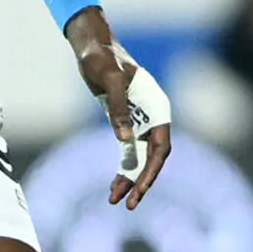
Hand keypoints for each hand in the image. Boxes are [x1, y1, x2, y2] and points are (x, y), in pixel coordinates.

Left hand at [75, 38, 171, 209]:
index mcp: (157, 107)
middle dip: (141, 182)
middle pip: (152, 158)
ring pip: (138, 158)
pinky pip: (126, 151)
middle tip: (129, 205)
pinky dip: (120, 169)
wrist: (91, 46)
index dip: (152, 170)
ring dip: (129, 179)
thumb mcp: (109, 81)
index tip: (140, 189)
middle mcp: (152, 117)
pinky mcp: (124, 122)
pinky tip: (112, 186)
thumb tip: (125, 140)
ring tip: (115, 201)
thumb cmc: (102, 58)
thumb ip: (118, 109)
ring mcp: (139, 121)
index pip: (161, 147)